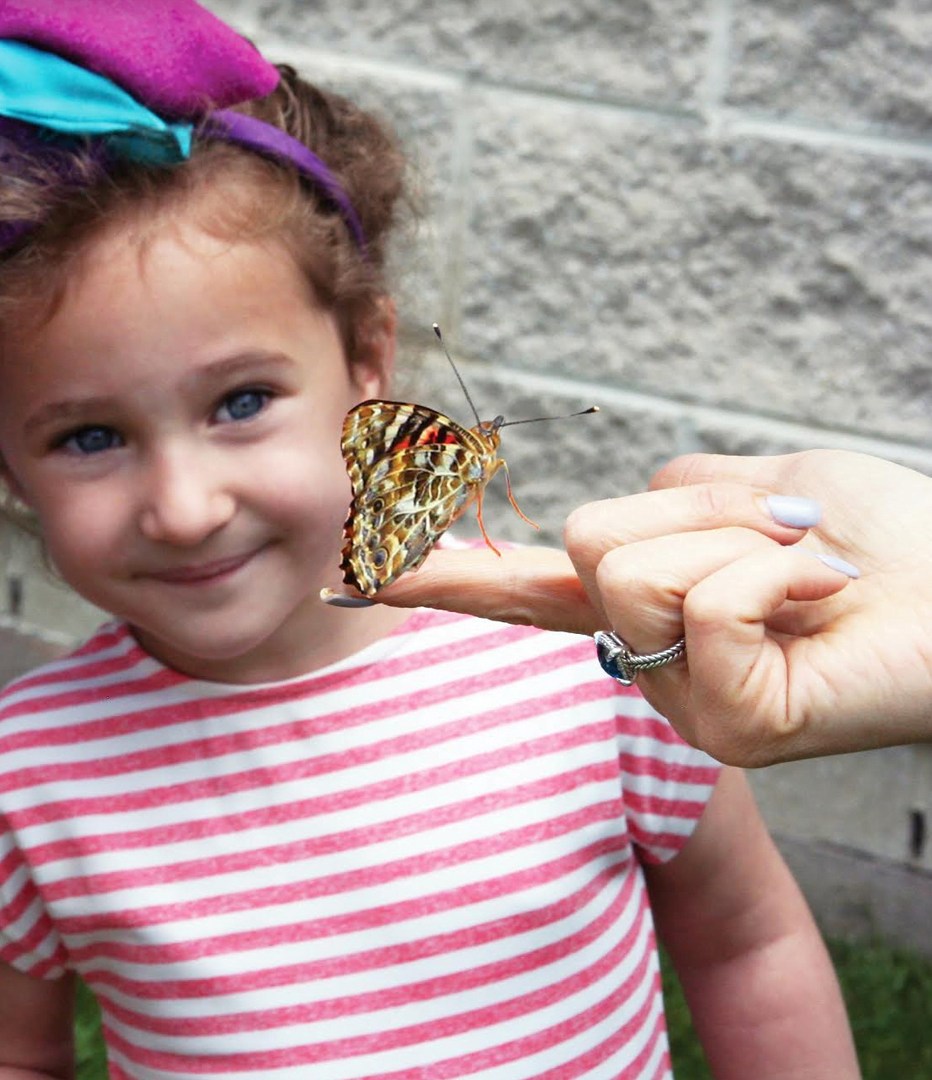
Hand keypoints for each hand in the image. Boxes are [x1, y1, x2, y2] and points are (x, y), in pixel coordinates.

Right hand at [346, 450, 931, 765]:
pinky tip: (825, 600)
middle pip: (585, 539)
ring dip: (745, 538)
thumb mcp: (758, 484)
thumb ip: (674, 497)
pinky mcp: (726, 728)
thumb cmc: (883, 537)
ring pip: (633, 568)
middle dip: (699, 513)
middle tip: (787, 546)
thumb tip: (624, 526)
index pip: (513, 586)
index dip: (433, 573)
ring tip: (811, 573)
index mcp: (638, 600)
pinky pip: (704, 607)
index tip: (352, 569)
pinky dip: (778, 571)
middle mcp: (641, 659)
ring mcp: (678, 700)